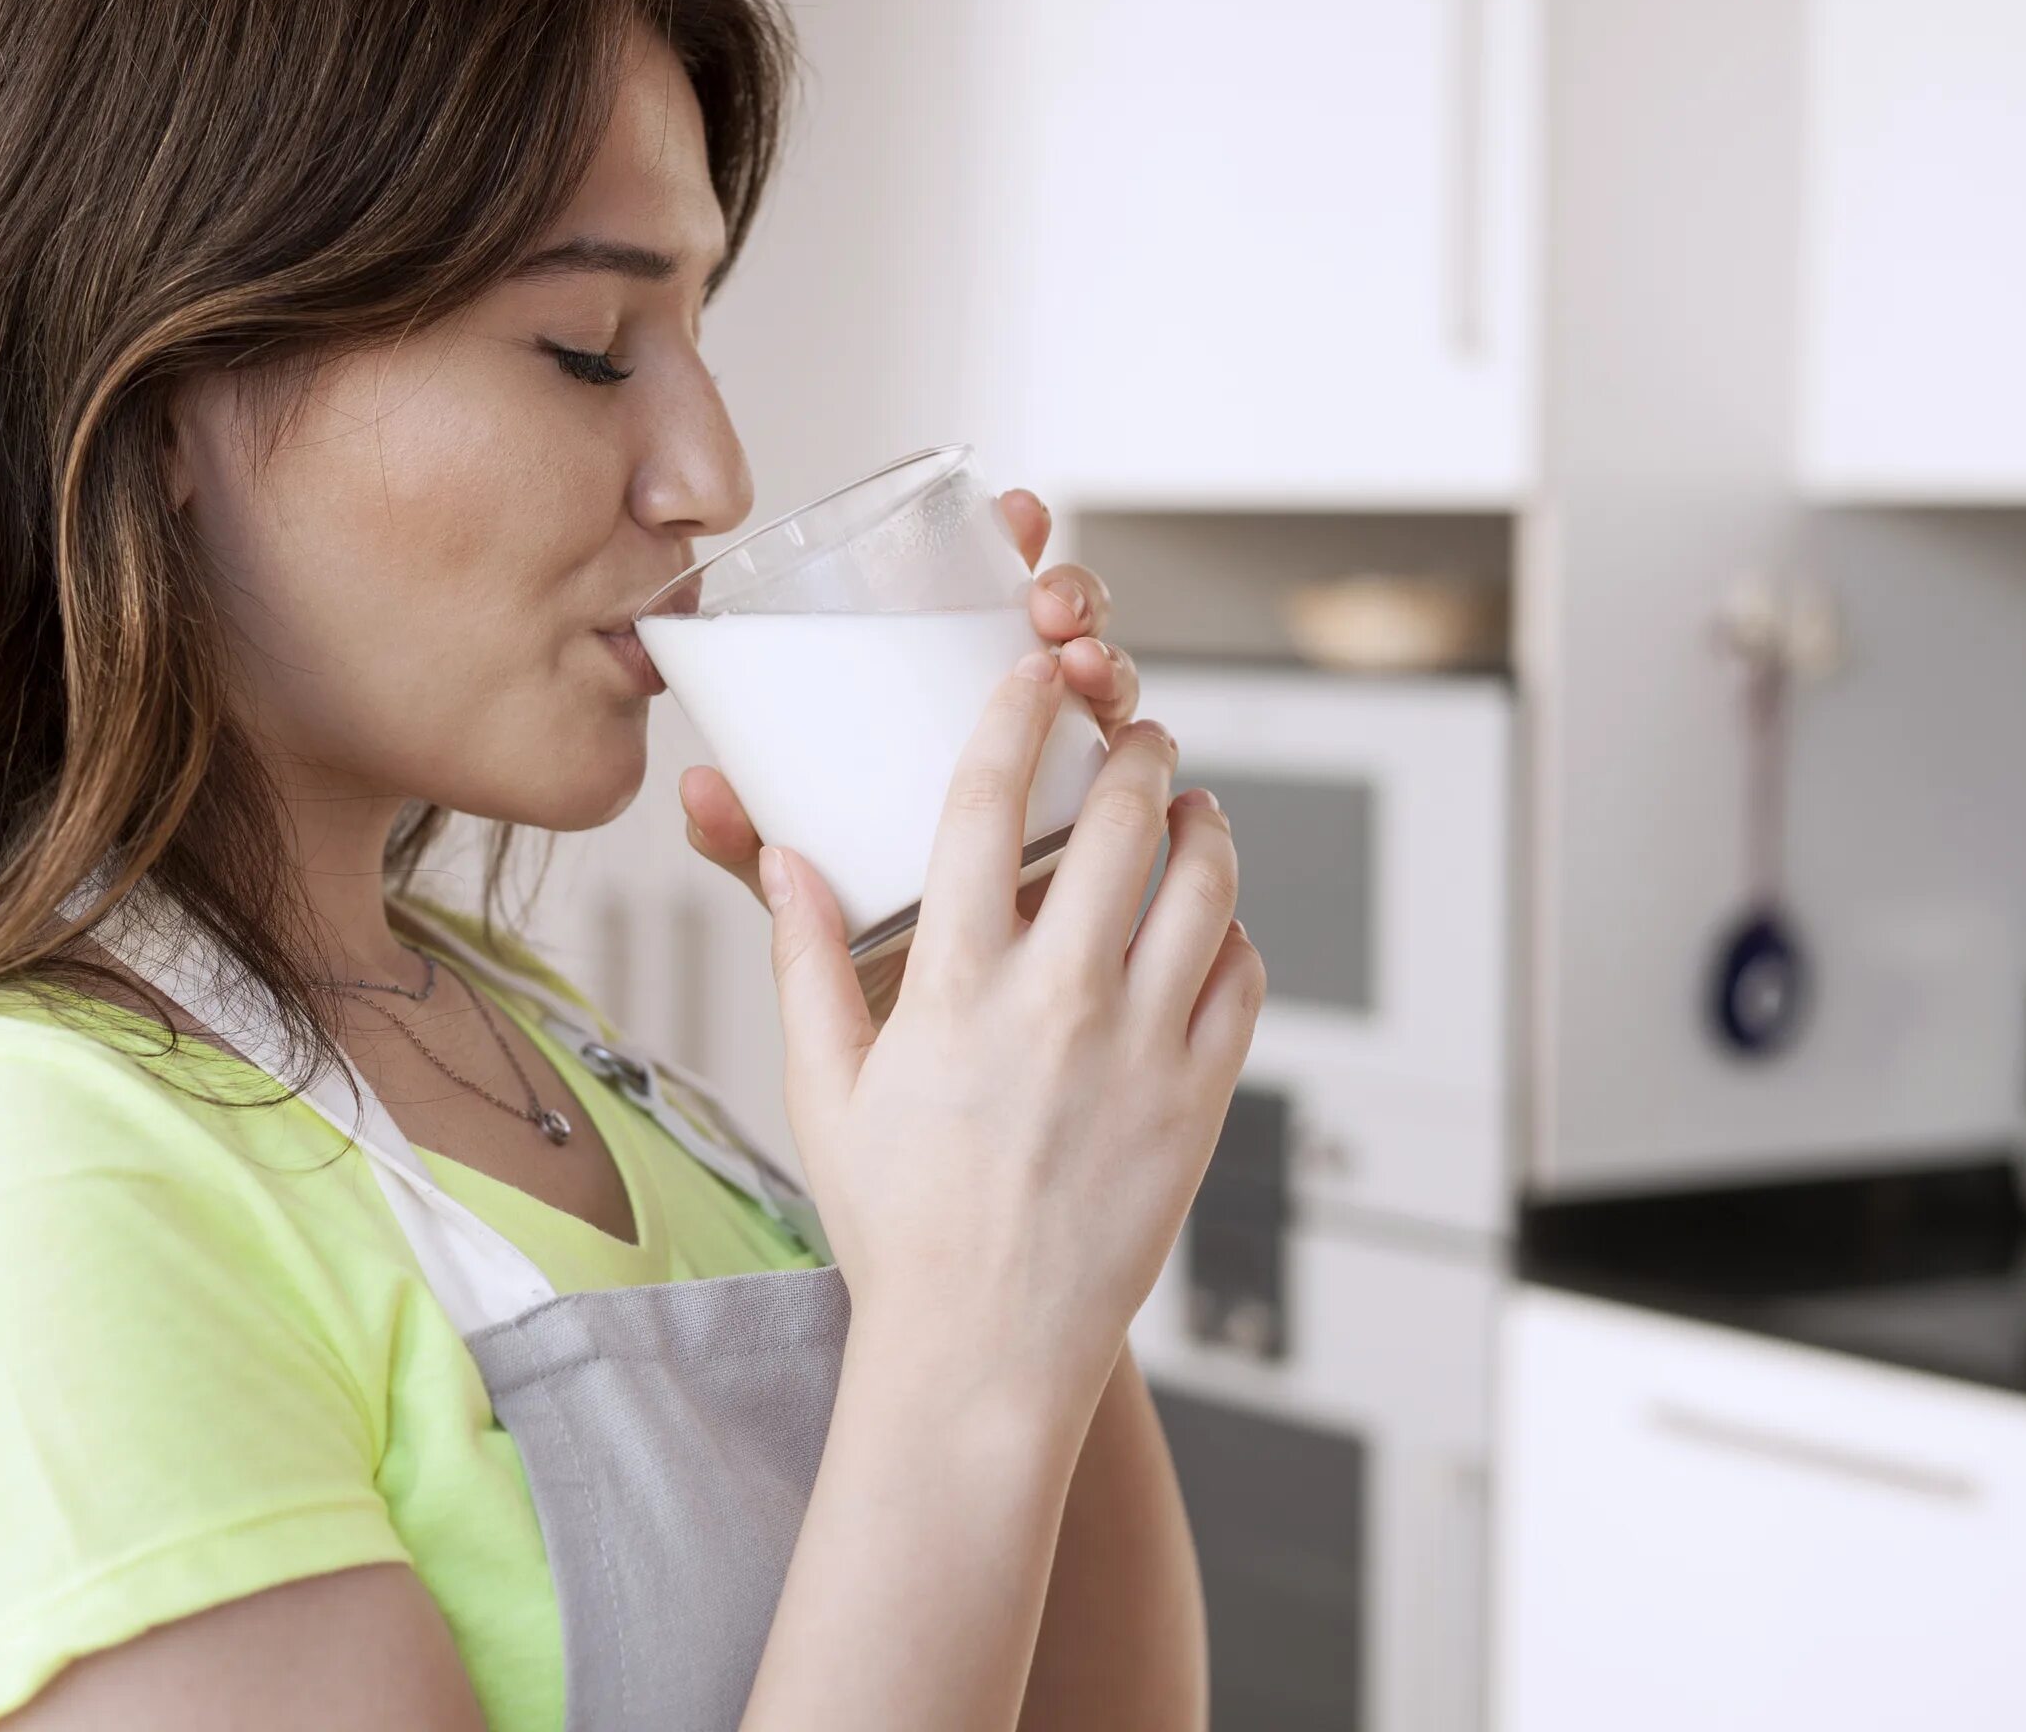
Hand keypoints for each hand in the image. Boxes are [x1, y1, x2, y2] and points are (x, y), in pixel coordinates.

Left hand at [677, 487, 1140, 1004]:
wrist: (936, 1108)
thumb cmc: (871, 988)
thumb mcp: (800, 906)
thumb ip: (755, 860)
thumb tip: (698, 791)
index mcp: (943, 728)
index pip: (985, 603)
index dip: (1010, 543)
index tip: (1014, 519)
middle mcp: (1026, 748)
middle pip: (1069, 634)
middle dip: (1077, 596)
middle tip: (1054, 612)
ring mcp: (1084, 799)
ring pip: (1118, 704)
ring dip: (1116, 667)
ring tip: (1089, 672)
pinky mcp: (1125, 871)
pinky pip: (1162, 813)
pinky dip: (1167, 790)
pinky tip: (1172, 788)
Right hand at [756, 654, 1264, 1422]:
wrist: (985, 1350)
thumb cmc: (898, 1223)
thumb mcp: (823, 1087)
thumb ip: (807, 961)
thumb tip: (783, 855)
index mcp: (953, 988)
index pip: (989, 805)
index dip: (1016, 717)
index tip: (1030, 675)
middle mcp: (1057, 1004)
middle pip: (1120, 821)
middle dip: (1134, 751)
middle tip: (1134, 731)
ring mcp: (1141, 1051)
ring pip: (1203, 886)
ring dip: (1203, 823)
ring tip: (1190, 806)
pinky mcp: (1200, 1101)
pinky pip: (1242, 979)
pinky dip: (1233, 931)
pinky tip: (1208, 922)